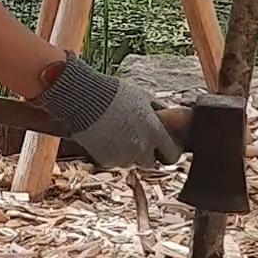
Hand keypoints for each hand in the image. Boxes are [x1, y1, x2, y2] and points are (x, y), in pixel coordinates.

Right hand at [32, 55, 181, 169]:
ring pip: (131, 162)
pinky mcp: (106, 161)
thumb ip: (159, 110)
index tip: (164, 148)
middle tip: (138, 141)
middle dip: (147, 155)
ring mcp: (123, 156)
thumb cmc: (114, 94)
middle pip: (151, 163)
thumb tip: (169, 117)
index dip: (169, 152)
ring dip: (128, 154)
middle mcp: (141, 148)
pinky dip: (112, 154)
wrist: (84, 99)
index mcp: (154, 131)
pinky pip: (114, 161)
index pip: (172, 155)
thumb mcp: (143, 96)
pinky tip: (106, 137)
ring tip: (118, 134)